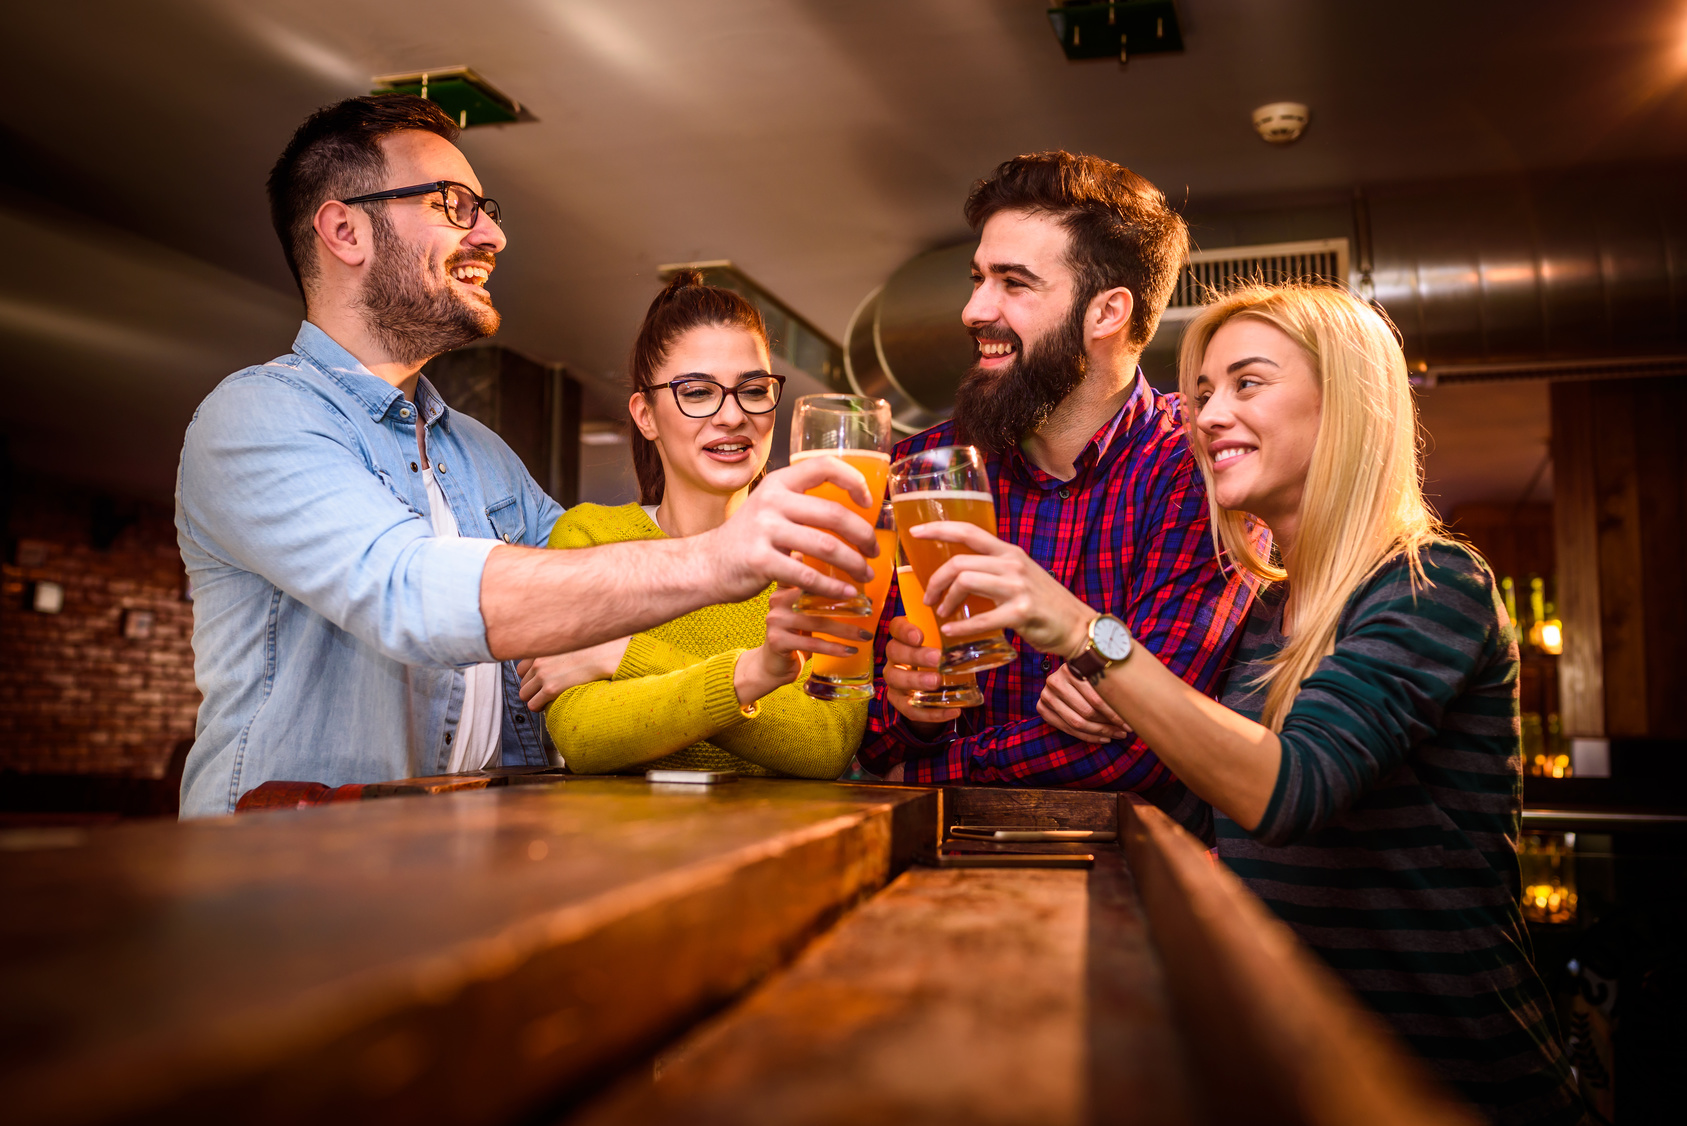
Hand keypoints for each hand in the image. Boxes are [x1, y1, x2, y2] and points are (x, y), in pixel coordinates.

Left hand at [516, 635, 631, 710]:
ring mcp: (542, 675)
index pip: (521, 668)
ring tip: (547, 700)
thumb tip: (559, 659)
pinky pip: (533, 705)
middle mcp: (538, 661)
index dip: (531, 677)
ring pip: (524, 695)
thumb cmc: (593, 649)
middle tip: (546, 693)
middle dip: (533, 689)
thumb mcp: (569, 642)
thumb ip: (557, 649)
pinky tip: (549, 705)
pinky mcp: (550, 688)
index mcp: (541, 649)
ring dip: (534, 698)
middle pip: (523, 682)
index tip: (541, 681)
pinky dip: (539, 707)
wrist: (603, 656)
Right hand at [699, 457, 877, 603]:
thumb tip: (854, 518)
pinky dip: (833, 587)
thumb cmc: (749, 539)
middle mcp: (771, 501)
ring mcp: (764, 531)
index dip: (853, 480)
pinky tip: (845, 593)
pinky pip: (808, 575)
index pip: (823, 467)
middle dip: (863, 535)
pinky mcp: (760, 561)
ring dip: (853, 563)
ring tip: (864, 574)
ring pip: (826, 546)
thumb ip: (803, 506)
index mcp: (779, 483)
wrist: (707, 564)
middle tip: (874, 551)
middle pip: (833, 514)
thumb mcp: (771, 509)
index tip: (869, 501)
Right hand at [733, 587, 869, 705]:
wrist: (772, 665)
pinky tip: (850, 651)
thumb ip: (822, 600)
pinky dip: (834, 648)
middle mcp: (778, 599)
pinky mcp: (778, 641)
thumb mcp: (806, 615)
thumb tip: (862, 595)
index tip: (858, 586)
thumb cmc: (796, 636)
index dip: (835, 578)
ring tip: (865, 635)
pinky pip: (813, 643)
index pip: (810, 575)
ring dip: (846, 630)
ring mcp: (776, 620)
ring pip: (818, 622)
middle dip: (846, 605)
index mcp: (786, 587)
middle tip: (868, 610)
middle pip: (818, 598)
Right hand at [882, 616, 961, 729]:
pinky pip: (910, 709)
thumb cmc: (942, 659)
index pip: (896, 627)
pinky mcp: (899, 701)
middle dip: (915, 655)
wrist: (935, 690)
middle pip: (895, 651)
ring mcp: (894, 679)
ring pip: (896, 679)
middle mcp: (895, 657)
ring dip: (916, 680)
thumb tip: (979, 632)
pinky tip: (952, 711)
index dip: (904, 630)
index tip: (920, 636)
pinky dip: (931, 712)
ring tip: (937, 682)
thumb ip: (956, 639)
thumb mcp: (947, 646)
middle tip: (936, 659)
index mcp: (904, 638)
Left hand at [909, 522, 1093, 657]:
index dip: (938, 529)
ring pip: (965, 582)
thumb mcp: (1020, 576)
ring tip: (942, 613)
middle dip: (935, 580)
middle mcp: (1012, 564)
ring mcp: (1017, 587)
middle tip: (928, 598)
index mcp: (1009, 553)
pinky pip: (981, 618)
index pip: (969, 531)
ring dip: (946, 600)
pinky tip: (951, 632)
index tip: (914, 532)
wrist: (1079, 626)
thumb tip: (959, 575)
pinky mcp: (1021, 612)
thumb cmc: (1045, 604)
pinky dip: (961, 627)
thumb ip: (994, 570)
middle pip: (959, 562)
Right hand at [1038, 664, 1133, 744]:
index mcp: (1070, 669)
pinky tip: (1104, 737)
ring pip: (1078, 723)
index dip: (1114, 713)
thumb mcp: (1098, 671)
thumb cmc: (1090, 673)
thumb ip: (1110, 680)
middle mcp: (1055, 681)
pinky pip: (1068, 729)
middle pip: (1086, 712)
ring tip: (1117, 735)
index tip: (1130, 722)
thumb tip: (1137, 702)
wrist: (1065, 674)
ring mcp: (1047, 695)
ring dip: (1101, 732)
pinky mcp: (1042, 708)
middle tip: (1125, 731)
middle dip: (1109, 724)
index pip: (1095, 698)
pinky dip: (1088, 736)